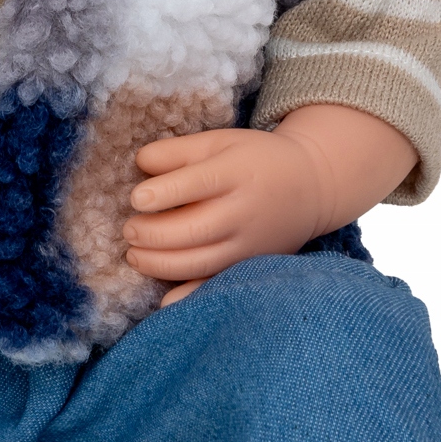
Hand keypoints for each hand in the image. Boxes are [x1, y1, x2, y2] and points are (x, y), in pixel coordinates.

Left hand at [123, 105, 416, 304]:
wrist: (312, 187)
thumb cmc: (254, 160)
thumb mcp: (220, 142)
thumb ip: (179, 151)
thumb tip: (141, 163)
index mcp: (236, 172)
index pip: (197, 184)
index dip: (164, 193)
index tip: (137, 198)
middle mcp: (244, 211)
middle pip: (195, 229)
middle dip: (154, 234)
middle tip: (129, 230)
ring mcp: (249, 244)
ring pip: (201, 262)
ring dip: (161, 264)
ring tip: (134, 255)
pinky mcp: (250, 265)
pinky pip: (218, 284)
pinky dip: (191, 295)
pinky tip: (164, 299)